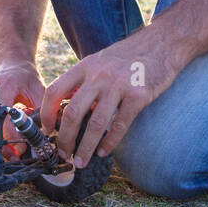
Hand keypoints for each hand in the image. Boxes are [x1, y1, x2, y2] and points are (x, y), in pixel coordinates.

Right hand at [0, 61, 44, 157]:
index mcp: (4, 86)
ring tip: (8, 150)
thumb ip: (41, 111)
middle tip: (14, 155)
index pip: (3, 117)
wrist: (10, 61)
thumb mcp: (38, 90)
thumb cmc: (25, 76)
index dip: (11, 136)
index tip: (20, 148)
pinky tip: (1, 139)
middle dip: (0, 143)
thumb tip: (43, 134)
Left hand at [41, 29, 179, 168]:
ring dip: (85, 147)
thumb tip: (68, 108)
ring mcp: (119, 85)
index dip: (46, 114)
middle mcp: (99, 76)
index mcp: (85, 66)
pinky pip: (120, 125)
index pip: (55, 91)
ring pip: (96, 123)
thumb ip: (84, 81)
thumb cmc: (128, 56)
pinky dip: (110, 142)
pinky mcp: (138, 96)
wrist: (161, 44)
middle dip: (65, 138)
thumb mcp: (100, 61)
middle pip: (73, 112)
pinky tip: (104, 151)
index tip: (46, 130)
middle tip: (64, 154)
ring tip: (80, 161)